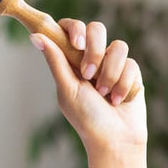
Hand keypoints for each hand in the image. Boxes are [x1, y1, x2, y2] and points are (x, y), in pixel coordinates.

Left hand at [30, 19, 146, 153]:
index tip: (77, 43)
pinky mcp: (131, 73)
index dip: (74, 28)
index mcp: (71, 60)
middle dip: (95, 51)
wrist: (115, 139)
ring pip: (118, 47)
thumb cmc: (86, 117)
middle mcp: (92, 58)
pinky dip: (124, 84)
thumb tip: (35, 36)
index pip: (70, 28)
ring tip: (104, 94)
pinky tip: (118, 100)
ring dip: (110, 73)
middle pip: (97, 29)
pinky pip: (131, 64)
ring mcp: (113, 64)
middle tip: (89, 75)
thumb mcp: (67, 88)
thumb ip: (55, 61)